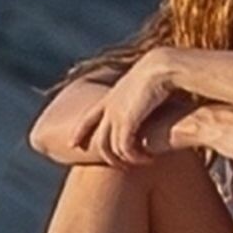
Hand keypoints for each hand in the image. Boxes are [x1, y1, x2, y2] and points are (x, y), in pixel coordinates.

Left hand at [71, 51, 173, 166]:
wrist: (161, 66)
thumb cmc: (161, 71)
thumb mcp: (147, 84)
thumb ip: (144, 95)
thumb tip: (151, 99)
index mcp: (111, 96)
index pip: (88, 117)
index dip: (79, 131)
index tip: (70, 144)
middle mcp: (110, 107)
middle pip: (98, 137)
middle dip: (106, 156)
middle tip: (122, 166)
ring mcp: (116, 115)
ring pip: (110, 147)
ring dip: (125, 159)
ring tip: (141, 162)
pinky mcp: (126, 122)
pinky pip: (124, 148)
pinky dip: (135, 157)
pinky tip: (149, 159)